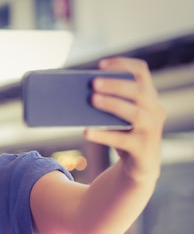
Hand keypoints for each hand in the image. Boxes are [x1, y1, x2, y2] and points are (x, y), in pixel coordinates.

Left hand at [85, 57, 164, 183]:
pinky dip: (104, 135)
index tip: (100, 64)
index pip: (142, 72)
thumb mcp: (116, 118)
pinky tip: (86, 131)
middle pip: (139, 91)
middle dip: (115, 85)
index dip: (122, 64)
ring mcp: (152, 131)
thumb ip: (105, 105)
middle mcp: (155, 111)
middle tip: (92, 83)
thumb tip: (77, 95)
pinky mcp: (143, 150)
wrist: (137, 169)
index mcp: (148, 97)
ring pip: (136, 114)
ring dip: (113, 105)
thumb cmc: (123, 137)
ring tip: (92, 100)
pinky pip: (124, 141)